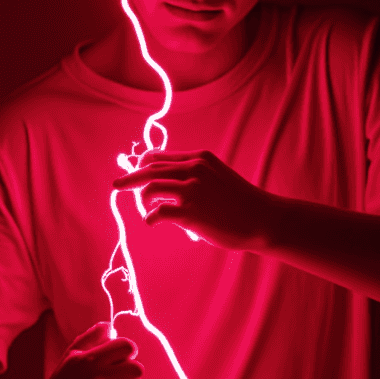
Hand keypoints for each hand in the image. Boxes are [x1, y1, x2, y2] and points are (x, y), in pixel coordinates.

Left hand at [113, 149, 273, 251]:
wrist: (263, 219)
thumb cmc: (241, 201)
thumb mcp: (218, 175)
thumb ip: (196, 174)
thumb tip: (171, 184)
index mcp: (199, 158)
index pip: (159, 156)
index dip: (142, 164)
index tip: (134, 173)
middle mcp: (193, 169)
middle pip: (148, 168)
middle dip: (130, 178)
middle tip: (117, 186)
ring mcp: (191, 190)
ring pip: (150, 188)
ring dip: (142, 200)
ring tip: (146, 211)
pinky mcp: (190, 212)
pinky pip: (157, 212)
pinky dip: (150, 218)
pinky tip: (153, 222)